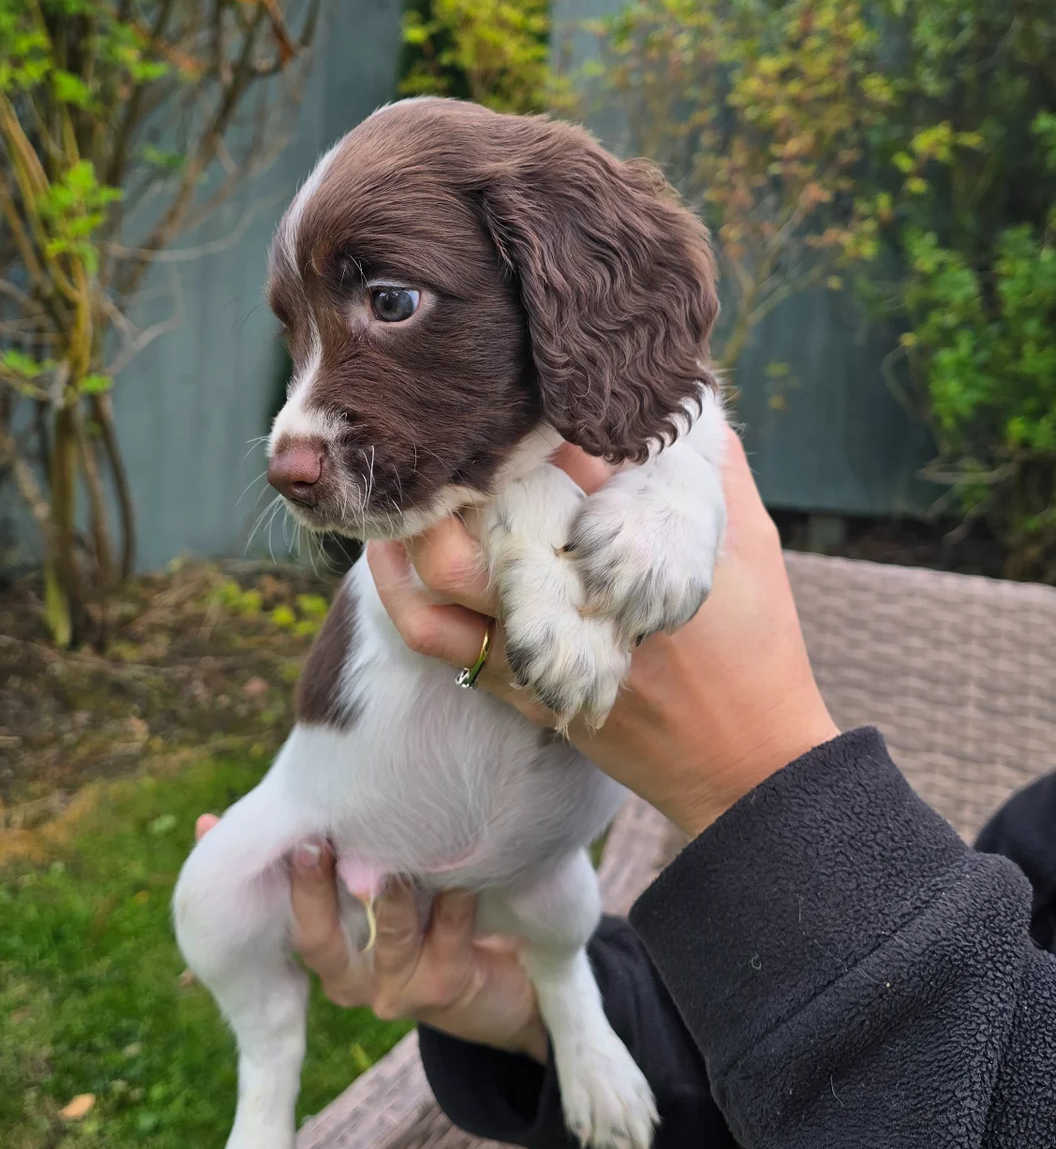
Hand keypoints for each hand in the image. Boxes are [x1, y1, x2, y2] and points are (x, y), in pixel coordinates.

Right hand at [193, 817, 547, 1061]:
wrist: (500, 980)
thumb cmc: (425, 916)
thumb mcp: (367, 882)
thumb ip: (311, 855)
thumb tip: (205, 822)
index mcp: (326, 952)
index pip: (289, 919)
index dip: (280, 880)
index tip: (267, 832)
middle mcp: (351, 979)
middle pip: (317, 941)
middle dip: (313, 889)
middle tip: (312, 841)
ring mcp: (397, 989)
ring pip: (388, 936)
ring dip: (397, 891)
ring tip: (399, 856)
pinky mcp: (445, 989)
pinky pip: (447, 938)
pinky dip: (455, 900)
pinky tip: (464, 873)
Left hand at [366, 431, 838, 839]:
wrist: (746, 765)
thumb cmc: (757, 642)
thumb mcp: (748, 539)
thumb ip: (712, 464)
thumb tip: (683, 392)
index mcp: (643, 547)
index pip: (572, 458)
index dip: (536, 418)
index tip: (516, 383)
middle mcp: (583, 594)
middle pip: (491, 512)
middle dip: (461, 469)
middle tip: (439, 427)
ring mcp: (543, 646)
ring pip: (445, 576)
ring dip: (415, 525)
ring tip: (404, 479)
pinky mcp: (520, 688)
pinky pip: (436, 638)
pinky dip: (400, 591)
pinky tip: (391, 552)